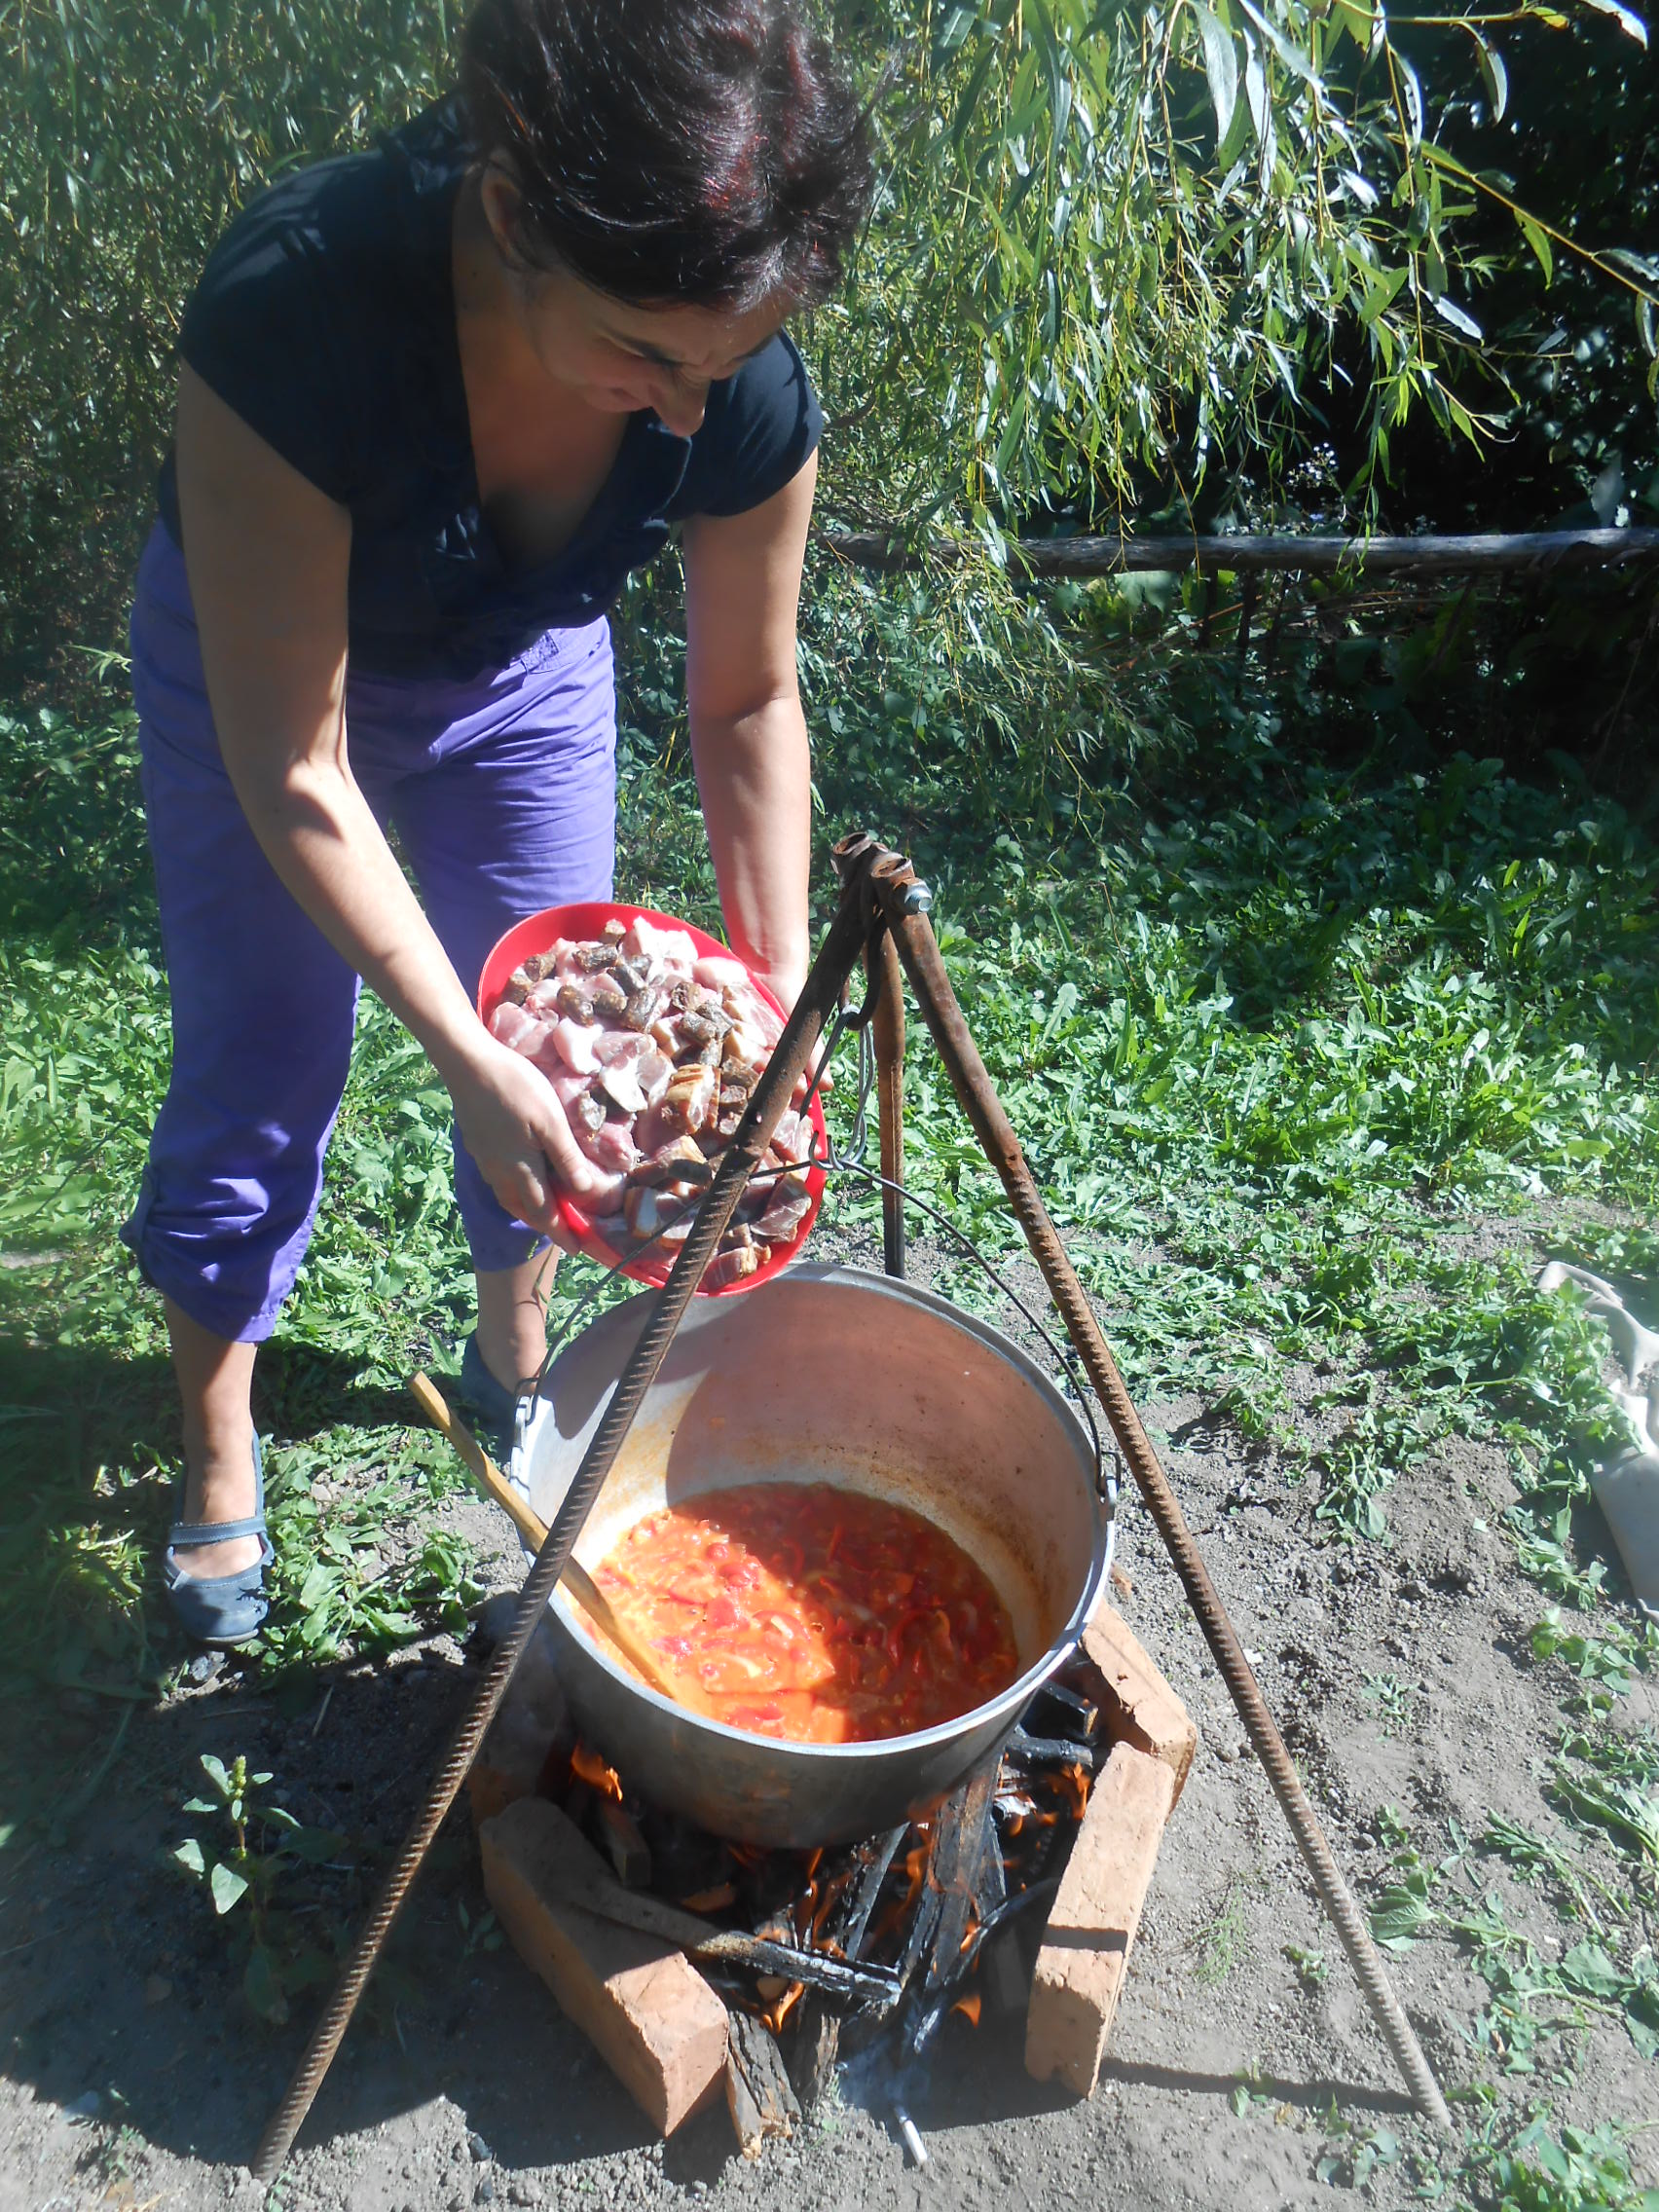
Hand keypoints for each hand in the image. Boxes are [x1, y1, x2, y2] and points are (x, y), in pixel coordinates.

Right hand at [446, 1034, 610, 1231]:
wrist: (468, 1064)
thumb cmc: (516, 1088)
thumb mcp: (551, 1121)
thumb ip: (566, 1159)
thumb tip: (583, 1193)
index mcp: (521, 1169)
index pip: (545, 1212)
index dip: (561, 1231)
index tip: (577, 1250)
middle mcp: (500, 1172)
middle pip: (524, 1210)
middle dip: (545, 1226)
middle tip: (565, 1235)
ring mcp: (485, 1160)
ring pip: (507, 1197)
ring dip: (527, 1211)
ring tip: (545, 1213)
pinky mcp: (477, 1146)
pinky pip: (497, 1182)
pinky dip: (513, 1192)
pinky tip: (520, 1180)